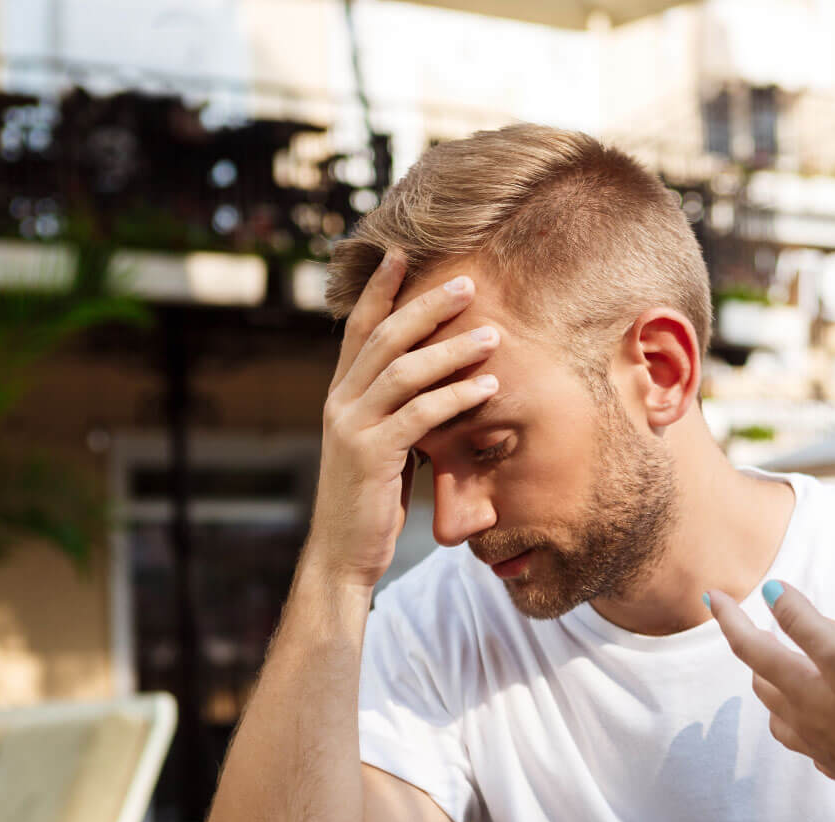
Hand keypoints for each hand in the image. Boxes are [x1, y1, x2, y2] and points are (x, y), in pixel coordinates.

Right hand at [308, 252, 500, 585]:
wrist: (343, 555)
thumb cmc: (371, 501)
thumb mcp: (382, 445)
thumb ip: (396, 410)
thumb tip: (433, 381)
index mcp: (340, 395)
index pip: (357, 329)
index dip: (378, 289)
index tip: (400, 252)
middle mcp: (339, 403)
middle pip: (384, 338)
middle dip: (427, 306)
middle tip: (468, 283)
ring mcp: (351, 428)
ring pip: (402, 371)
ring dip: (453, 350)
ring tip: (495, 336)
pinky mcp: (370, 456)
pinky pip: (418, 415)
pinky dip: (455, 398)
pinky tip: (487, 389)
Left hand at [707, 580, 834, 802]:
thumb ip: (804, 621)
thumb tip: (769, 591)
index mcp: (797, 686)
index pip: (750, 647)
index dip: (730, 618)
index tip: (712, 595)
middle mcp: (799, 717)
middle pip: (763, 682)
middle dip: (754, 653)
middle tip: (754, 633)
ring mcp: (818, 745)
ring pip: (781, 715)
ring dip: (774, 689)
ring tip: (779, 675)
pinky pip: (808, 740)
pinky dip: (802, 721)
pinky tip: (818, 721)